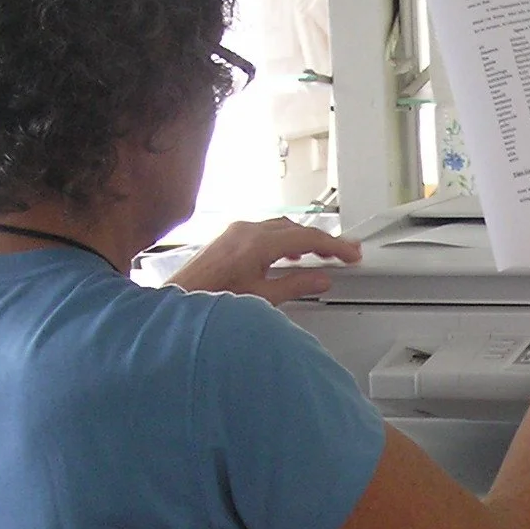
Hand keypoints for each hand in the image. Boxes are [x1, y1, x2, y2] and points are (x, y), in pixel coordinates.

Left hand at [169, 218, 361, 303]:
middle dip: (322, 241)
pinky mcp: (228, 237)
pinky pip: (263, 230)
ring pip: (280, 227)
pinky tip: (287, 254)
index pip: (307, 239)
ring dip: (302, 239)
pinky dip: (283, 239)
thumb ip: (295, 286)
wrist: (179, 301)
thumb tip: (320, 279)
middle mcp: (246, 231)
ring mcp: (235, 231)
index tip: (351, 254)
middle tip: (343, 253)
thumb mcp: (261, 298)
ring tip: (320, 254)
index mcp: (258, 244)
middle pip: (296, 229)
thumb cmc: (211, 301)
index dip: (334, 246)